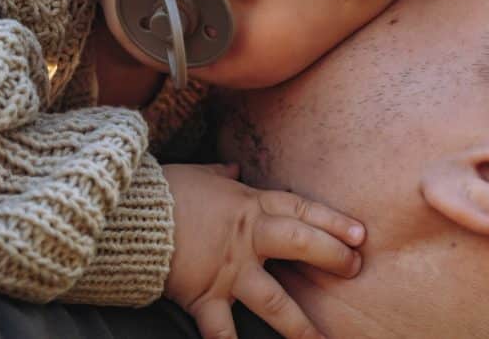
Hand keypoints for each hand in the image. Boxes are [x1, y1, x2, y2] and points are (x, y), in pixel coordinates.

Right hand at [163, 163, 364, 338]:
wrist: (128, 215)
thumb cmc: (164, 192)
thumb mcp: (199, 176)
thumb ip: (222, 173)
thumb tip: (234, 165)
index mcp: (248, 205)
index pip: (300, 209)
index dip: (332, 221)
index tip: (360, 234)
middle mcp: (246, 238)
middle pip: (300, 244)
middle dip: (332, 257)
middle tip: (355, 269)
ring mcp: (228, 271)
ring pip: (274, 301)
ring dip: (299, 326)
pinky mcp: (204, 296)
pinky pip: (221, 332)